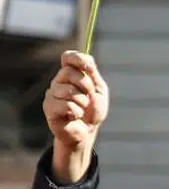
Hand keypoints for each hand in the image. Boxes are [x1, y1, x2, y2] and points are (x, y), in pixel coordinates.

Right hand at [43, 51, 108, 183]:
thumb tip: (87, 64)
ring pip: (68, 90)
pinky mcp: (49, 108)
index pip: (68, 57)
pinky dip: (77, 111)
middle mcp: (58, 81)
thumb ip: (93, 76)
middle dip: (86, 85)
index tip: (88, 67)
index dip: (77, 58)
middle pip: (69, 72)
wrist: (86, 131)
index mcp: (71, 74)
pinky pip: (66, 105)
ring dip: (83, 102)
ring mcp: (52, 94)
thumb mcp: (99, 91)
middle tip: (89, 96)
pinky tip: (75, 116)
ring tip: (82, 108)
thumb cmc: (92, 110)